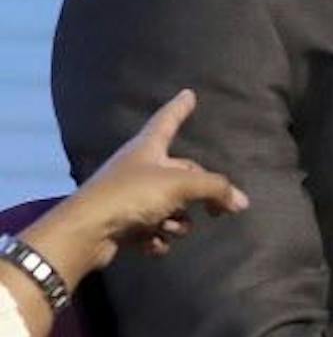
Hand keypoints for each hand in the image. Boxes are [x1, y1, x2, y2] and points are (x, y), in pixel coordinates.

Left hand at [41, 90, 248, 270]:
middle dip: (200, 193)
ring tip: (169, 226)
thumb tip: (242, 201)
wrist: (87, 231)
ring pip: (171, 205)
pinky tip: (153, 242)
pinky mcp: (124, 222)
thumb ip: (215, 189)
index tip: (188, 94)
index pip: (168, 120)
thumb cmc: (132, 194)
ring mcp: (131, 195)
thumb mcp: (180, 185)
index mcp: (148, 148)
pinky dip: (158, 237)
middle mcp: (140, 167)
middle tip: (220, 210)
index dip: (180, 108)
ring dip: (177, 221)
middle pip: (182, 173)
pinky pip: (154, 228)